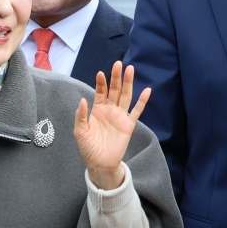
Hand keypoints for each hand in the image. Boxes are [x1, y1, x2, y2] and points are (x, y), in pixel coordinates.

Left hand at [75, 61, 150, 189]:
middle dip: (116, 77)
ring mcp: (120, 117)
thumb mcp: (80, 131)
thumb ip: (81, 115)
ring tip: (130, 69)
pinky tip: (147, 90)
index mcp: (97, 110)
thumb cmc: (88, 147)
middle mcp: (110, 110)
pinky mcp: (129, 125)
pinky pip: (136, 111)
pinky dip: (142, 101)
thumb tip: (83, 99)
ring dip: (128, 83)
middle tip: (118, 64)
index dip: (101, 83)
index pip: (100, 92)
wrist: (99, 163)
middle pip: (115, 90)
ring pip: (126, 96)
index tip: (100, 73)